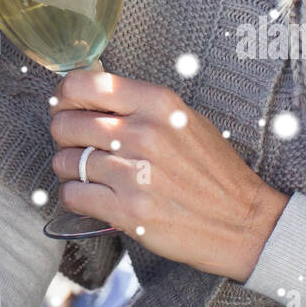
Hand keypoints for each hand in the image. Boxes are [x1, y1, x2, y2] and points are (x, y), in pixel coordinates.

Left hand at [50, 71, 288, 281]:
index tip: (67, 107)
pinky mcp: (127, 211)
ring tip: (88, 173)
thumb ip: (137, 104)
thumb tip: (86, 95)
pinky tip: (93, 195)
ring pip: (65, 160)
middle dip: (64, 135)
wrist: (241, 221)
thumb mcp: (182, 118)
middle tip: (76, 144)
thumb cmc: (211, 170)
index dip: (65, 97)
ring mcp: (133, 173)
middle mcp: (143, 133)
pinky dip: (75, 196)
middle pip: (65, 123)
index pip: (83, 85)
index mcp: (157, 103)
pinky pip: (72, 195)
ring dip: (69, 168)